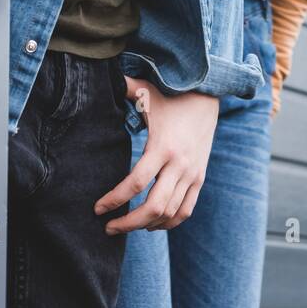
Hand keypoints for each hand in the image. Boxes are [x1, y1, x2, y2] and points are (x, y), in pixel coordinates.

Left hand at [94, 80, 219, 232]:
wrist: (209, 96)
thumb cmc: (171, 95)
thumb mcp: (146, 90)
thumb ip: (123, 87)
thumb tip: (103, 80)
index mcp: (163, 146)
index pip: (136, 183)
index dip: (114, 199)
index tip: (97, 208)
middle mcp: (180, 164)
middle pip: (154, 206)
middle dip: (128, 222)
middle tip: (109, 227)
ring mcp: (192, 173)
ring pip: (170, 213)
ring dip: (146, 225)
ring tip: (126, 225)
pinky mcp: (200, 178)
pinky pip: (186, 210)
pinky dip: (169, 222)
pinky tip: (152, 223)